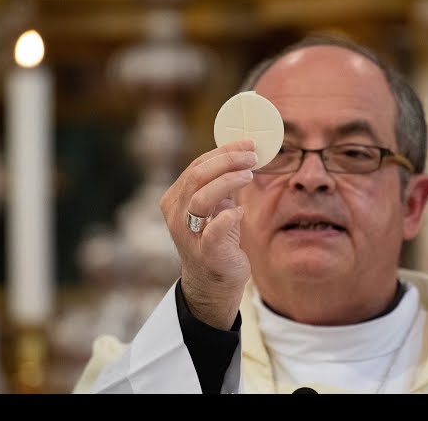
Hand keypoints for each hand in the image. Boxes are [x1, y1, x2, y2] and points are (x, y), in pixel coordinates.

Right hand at [160, 138, 256, 329]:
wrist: (213, 282)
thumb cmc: (216, 238)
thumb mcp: (215, 206)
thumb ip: (221, 184)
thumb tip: (244, 154)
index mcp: (176, 198)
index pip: (197, 166)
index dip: (223, 152)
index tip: (248, 144)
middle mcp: (175, 214)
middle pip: (196, 176)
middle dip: (227, 161)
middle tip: (252, 157)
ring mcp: (188, 234)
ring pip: (201, 198)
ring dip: (228, 181)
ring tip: (249, 175)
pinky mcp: (204, 253)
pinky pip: (212, 232)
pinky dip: (226, 218)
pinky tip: (240, 211)